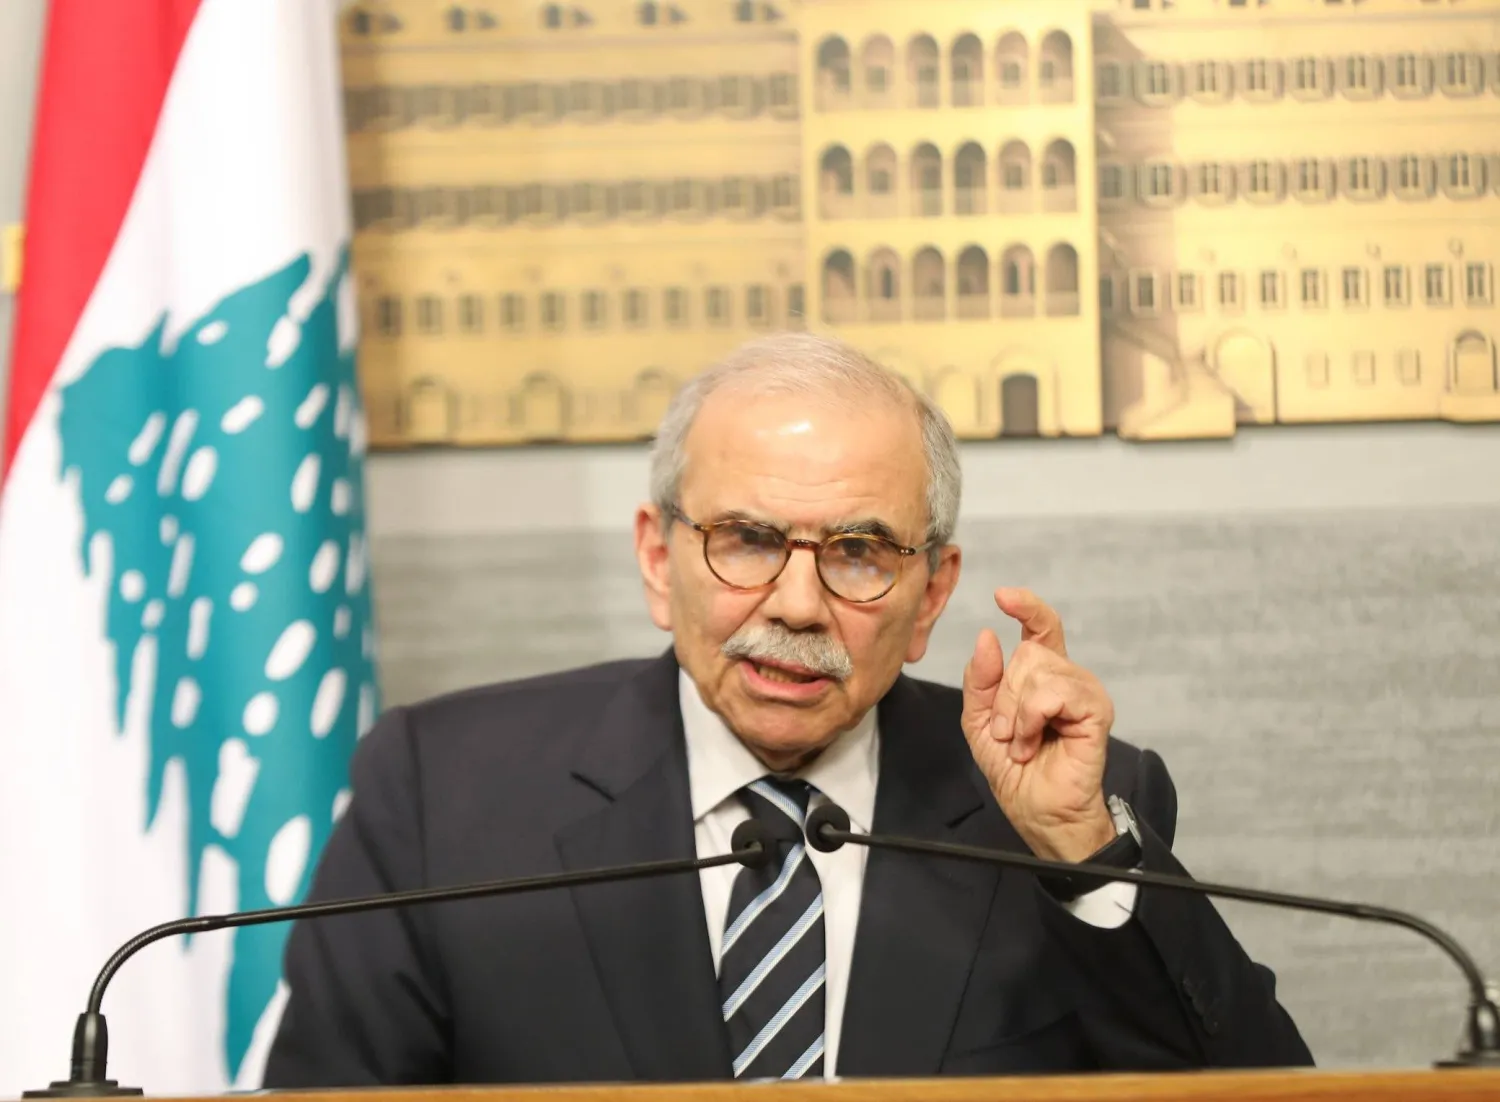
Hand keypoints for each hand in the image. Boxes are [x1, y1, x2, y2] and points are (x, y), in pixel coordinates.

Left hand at [960, 588, 1116, 863]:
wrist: (1037, 810)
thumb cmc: (1015, 770)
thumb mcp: (981, 720)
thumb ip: (981, 680)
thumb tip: (988, 635)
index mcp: (1042, 677)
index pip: (1041, 628)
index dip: (1026, 606)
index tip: (1002, 595)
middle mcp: (1068, 678)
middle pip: (1029, 652)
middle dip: (1005, 695)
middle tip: (1009, 733)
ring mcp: (1085, 692)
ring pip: (1039, 669)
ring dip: (1017, 711)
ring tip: (1023, 741)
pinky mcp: (1097, 710)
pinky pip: (1053, 692)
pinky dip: (1032, 718)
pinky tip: (1036, 741)